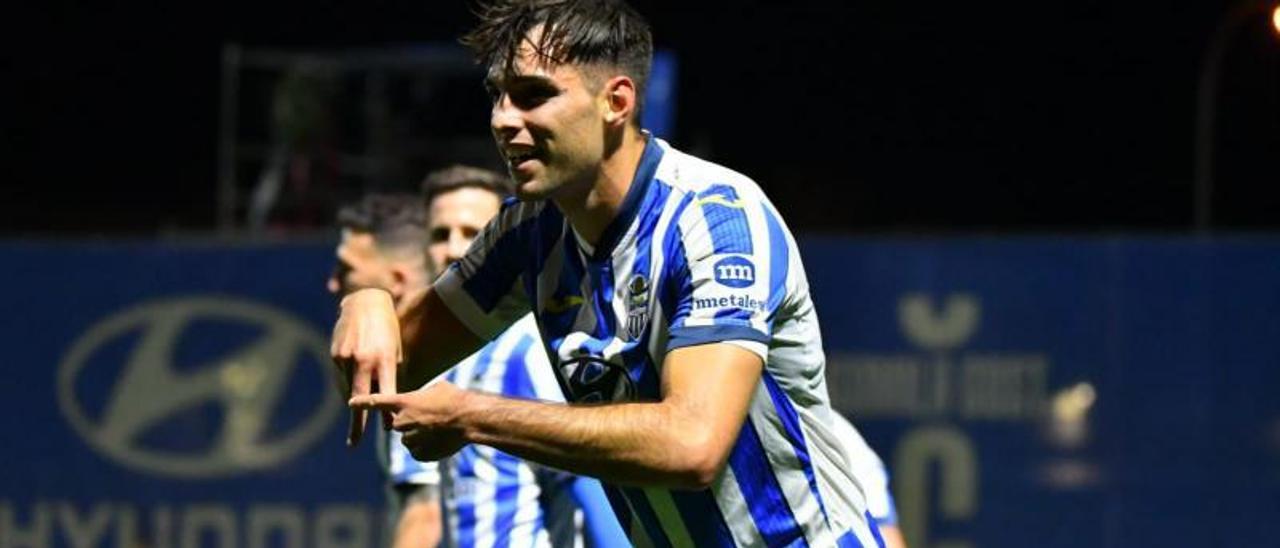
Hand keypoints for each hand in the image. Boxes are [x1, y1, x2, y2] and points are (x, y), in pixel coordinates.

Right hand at [331, 287, 401, 446]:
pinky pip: (341, 379)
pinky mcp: (335, 355)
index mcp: (385, 359)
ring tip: (360, 406)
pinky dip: (348, 386)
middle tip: (354, 442)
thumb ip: (391, 375)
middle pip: (360, 399)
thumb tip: (388, 403)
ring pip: (348, 390)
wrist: (366, 302)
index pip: (385, 392)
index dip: (385, 412)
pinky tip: (354, 384)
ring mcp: (346, 358)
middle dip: (358, 423)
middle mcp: (364, 360)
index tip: (387, 429)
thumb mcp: (396, 350)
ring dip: (355, 401)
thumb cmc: (388, 330)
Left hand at [349, 380, 468, 461]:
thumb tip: (421, 399)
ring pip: (408, 440)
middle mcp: (402, 422)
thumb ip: (421, 396)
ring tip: (439, 430)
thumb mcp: (437, 388)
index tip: (351, 403)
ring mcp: (410, 440)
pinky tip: (441, 441)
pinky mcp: (419, 455)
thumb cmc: (455, 399)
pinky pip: (417, 452)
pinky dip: (426, 449)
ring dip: (419, 436)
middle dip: (409, 423)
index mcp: (404, 402)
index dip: (363, 402)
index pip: (377, 402)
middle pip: (397, 425)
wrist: (470, 419)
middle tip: (430, 418)